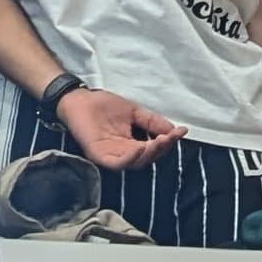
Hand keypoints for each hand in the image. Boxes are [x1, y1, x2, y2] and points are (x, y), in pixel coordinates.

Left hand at [57, 86, 183, 168]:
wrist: (80, 99)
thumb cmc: (104, 105)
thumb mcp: (134, 112)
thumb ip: (152, 121)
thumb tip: (174, 129)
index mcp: (131, 145)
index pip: (153, 148)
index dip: (168, 141)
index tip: (181, 131)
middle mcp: (122, 153)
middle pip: (147, 158)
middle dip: (161, 149)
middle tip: (171, 137)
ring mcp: (110, 156)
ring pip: (134, 163)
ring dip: (149, 154)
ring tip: (160, 142)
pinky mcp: (98, 155)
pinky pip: (116, 163)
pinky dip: (130, 158)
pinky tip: (140, 148)